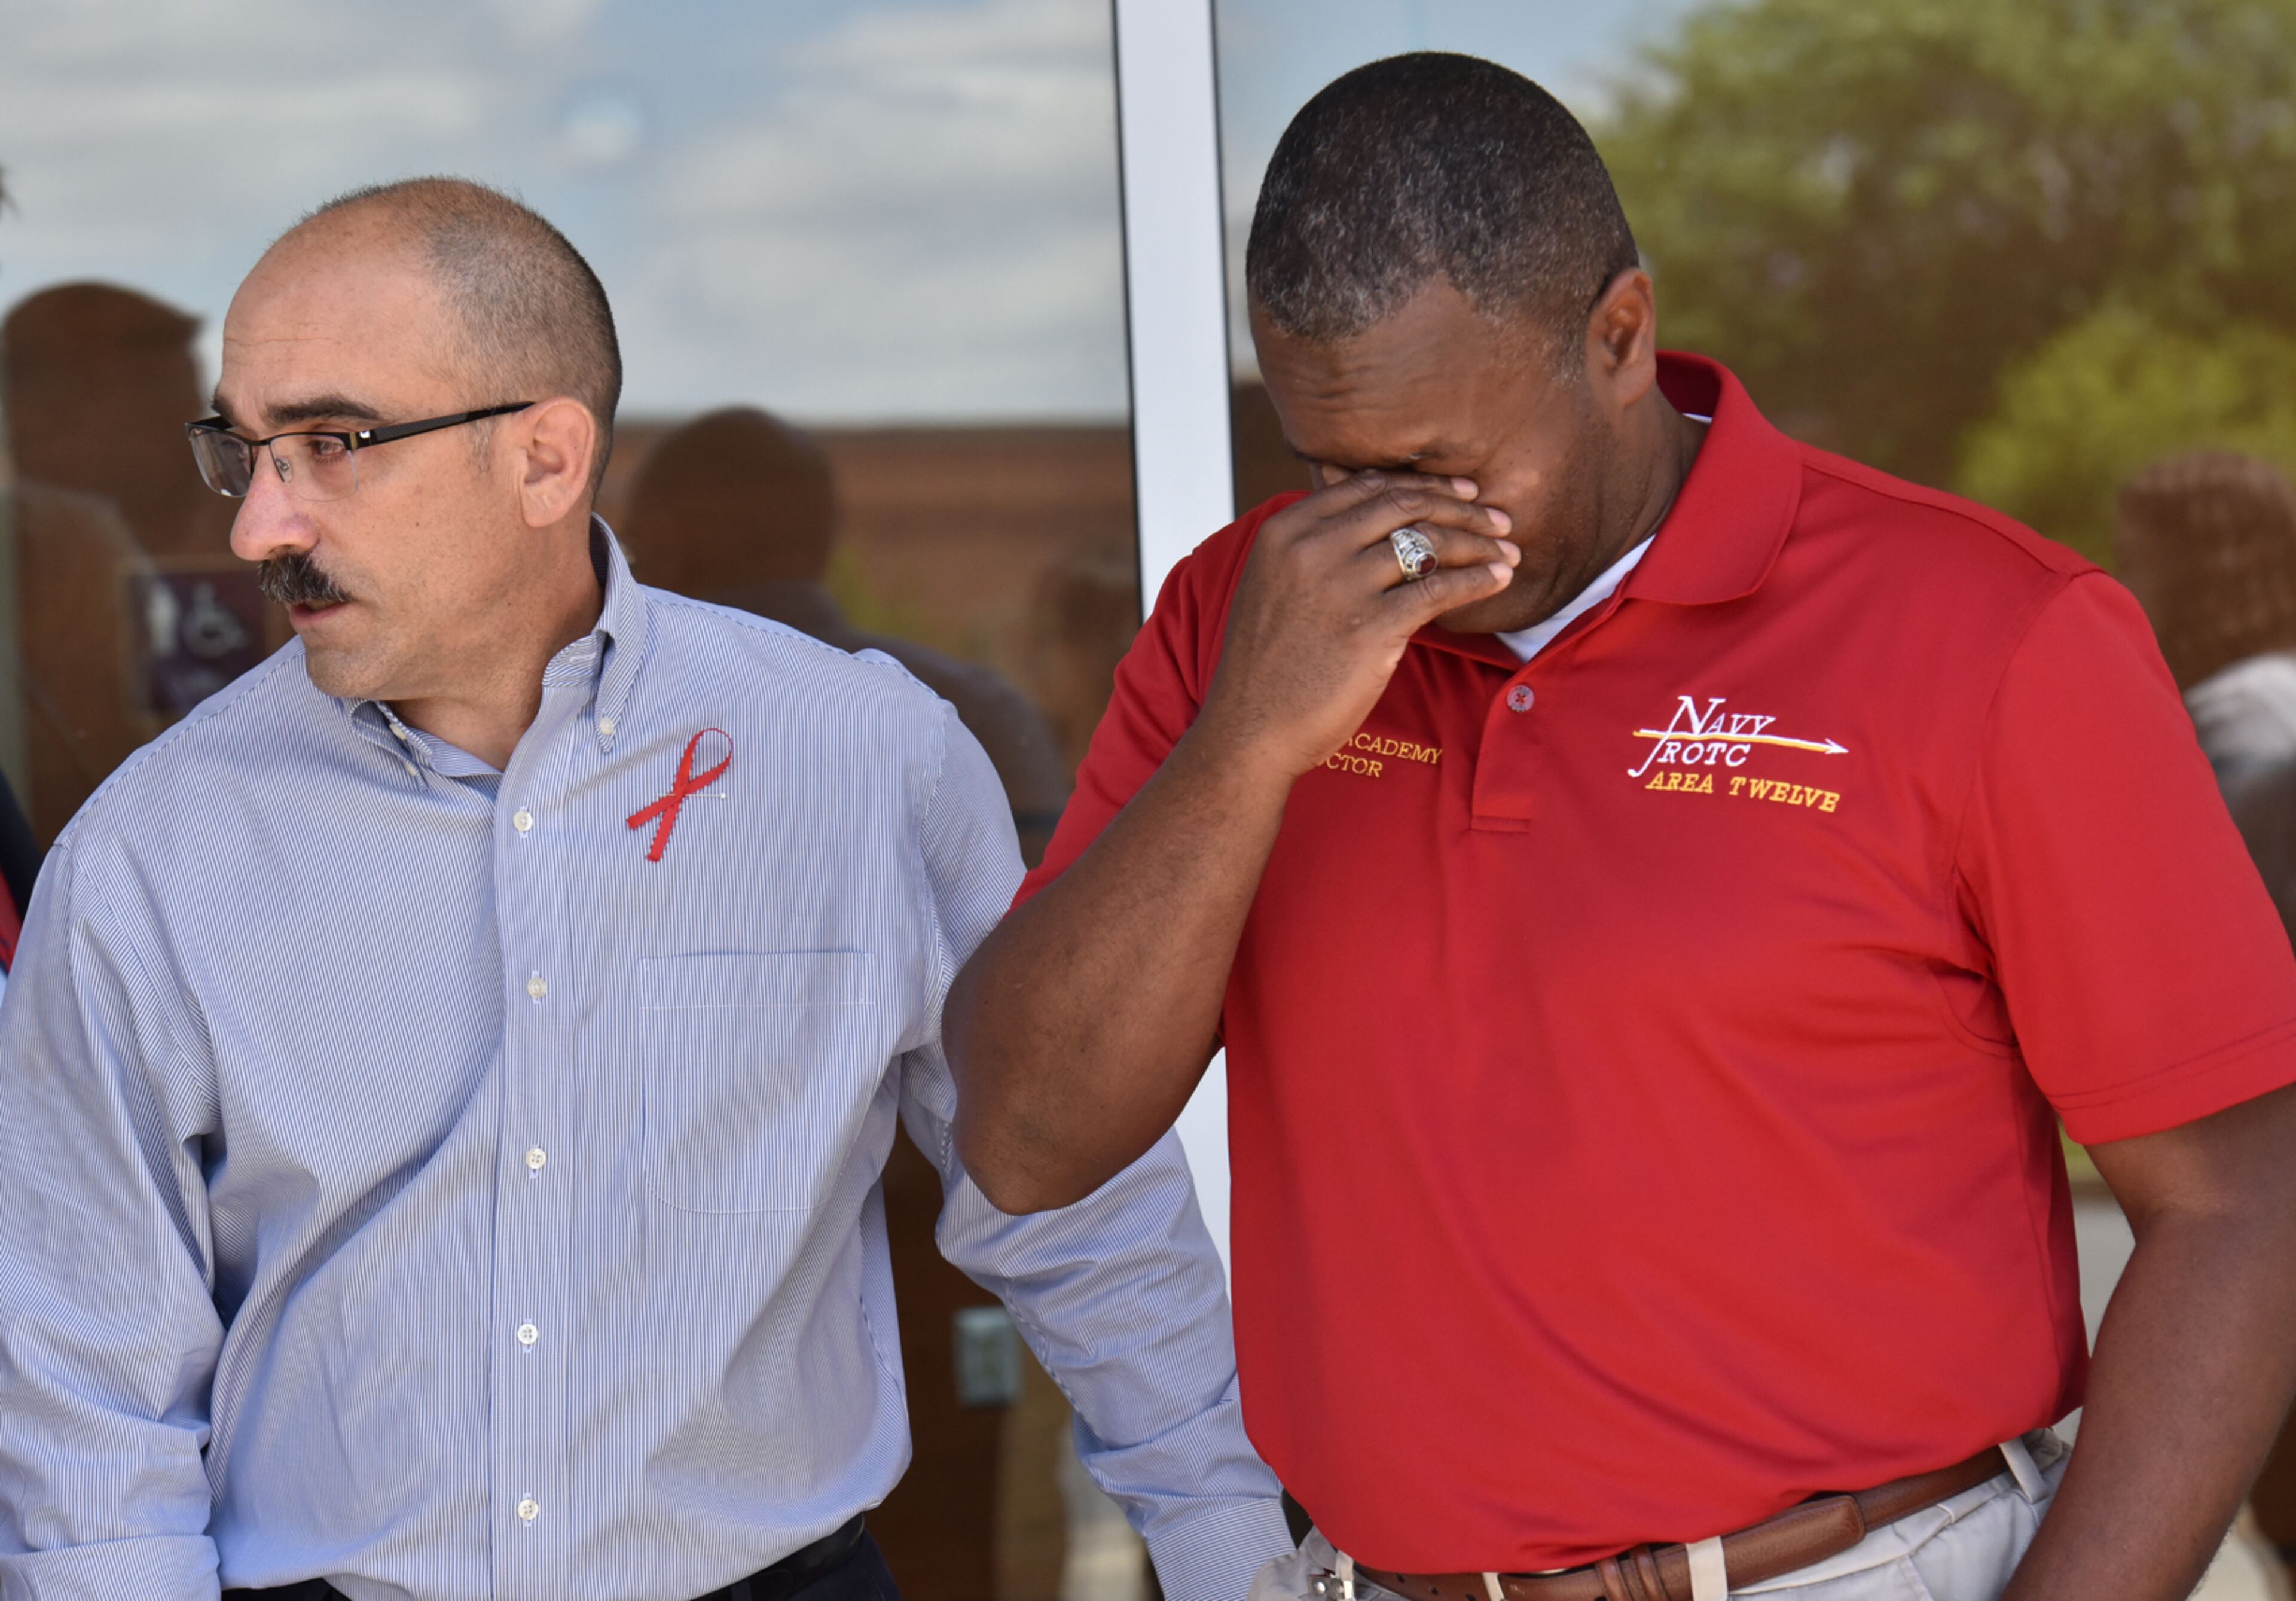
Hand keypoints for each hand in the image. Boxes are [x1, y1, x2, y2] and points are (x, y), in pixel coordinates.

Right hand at [1197, 471, 1517, 780]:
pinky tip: (1498, 578)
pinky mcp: (1371, 628)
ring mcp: (1341, 586)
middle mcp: (1311, 548)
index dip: (1423, 485)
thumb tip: (1365, 519)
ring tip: (1508, 549)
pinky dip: (1476, 579)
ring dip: (1479, 542)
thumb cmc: (1267, 666)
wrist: (1250, 729)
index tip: (1459, 491)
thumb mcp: (1272, 587)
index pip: (1368, 487)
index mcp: (1285, 531)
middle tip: (1497, 517)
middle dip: (1460, 507)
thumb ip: (1310, 548)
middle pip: (1403, 506)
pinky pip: (1439, 590)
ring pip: (1427, 543)